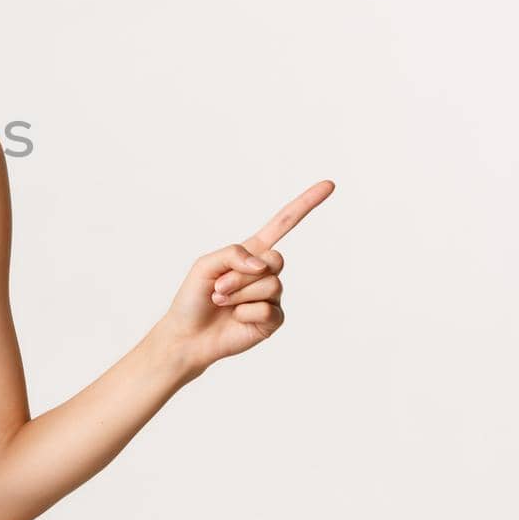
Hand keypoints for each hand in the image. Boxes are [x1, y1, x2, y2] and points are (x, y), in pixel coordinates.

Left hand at [156, 180, 334, 376]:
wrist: (189, 335)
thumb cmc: (193, 298)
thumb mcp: (205, 264)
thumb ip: (233, 254)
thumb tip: (264, 265)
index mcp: (251, 253)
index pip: (282, 225)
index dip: (305, 205)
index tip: (329, 185)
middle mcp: (266, 272)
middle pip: (276, 259)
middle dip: (241, 275)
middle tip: (218, 288)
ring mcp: (272, 296)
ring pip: (270, 285)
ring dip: (238, 294)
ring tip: (222, 302)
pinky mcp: (274, 319)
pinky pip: (269, 309)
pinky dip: (245, 313)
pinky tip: (236, 318)